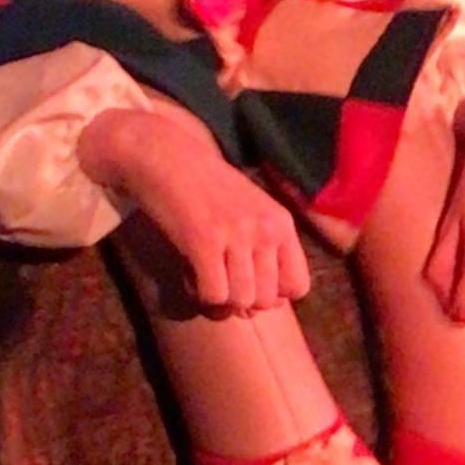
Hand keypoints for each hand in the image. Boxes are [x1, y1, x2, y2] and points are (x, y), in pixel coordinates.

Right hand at [78, 99, 311, 313]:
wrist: (166, 157)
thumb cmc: (206, 189)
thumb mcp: (250, 212)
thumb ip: (262, 252)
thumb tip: (255, 307)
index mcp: (282, 223)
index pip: (298, 287)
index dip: (272, 294)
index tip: (246, 281)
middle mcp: (265, 229)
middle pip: (267, 301)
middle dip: (240, 300)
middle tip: (218, 278)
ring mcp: (236, 235)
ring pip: (241, 301)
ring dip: (218, 299)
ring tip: (202, 273)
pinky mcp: (204, 241)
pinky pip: (213, 295)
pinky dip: (197, 294)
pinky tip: (188, 273)